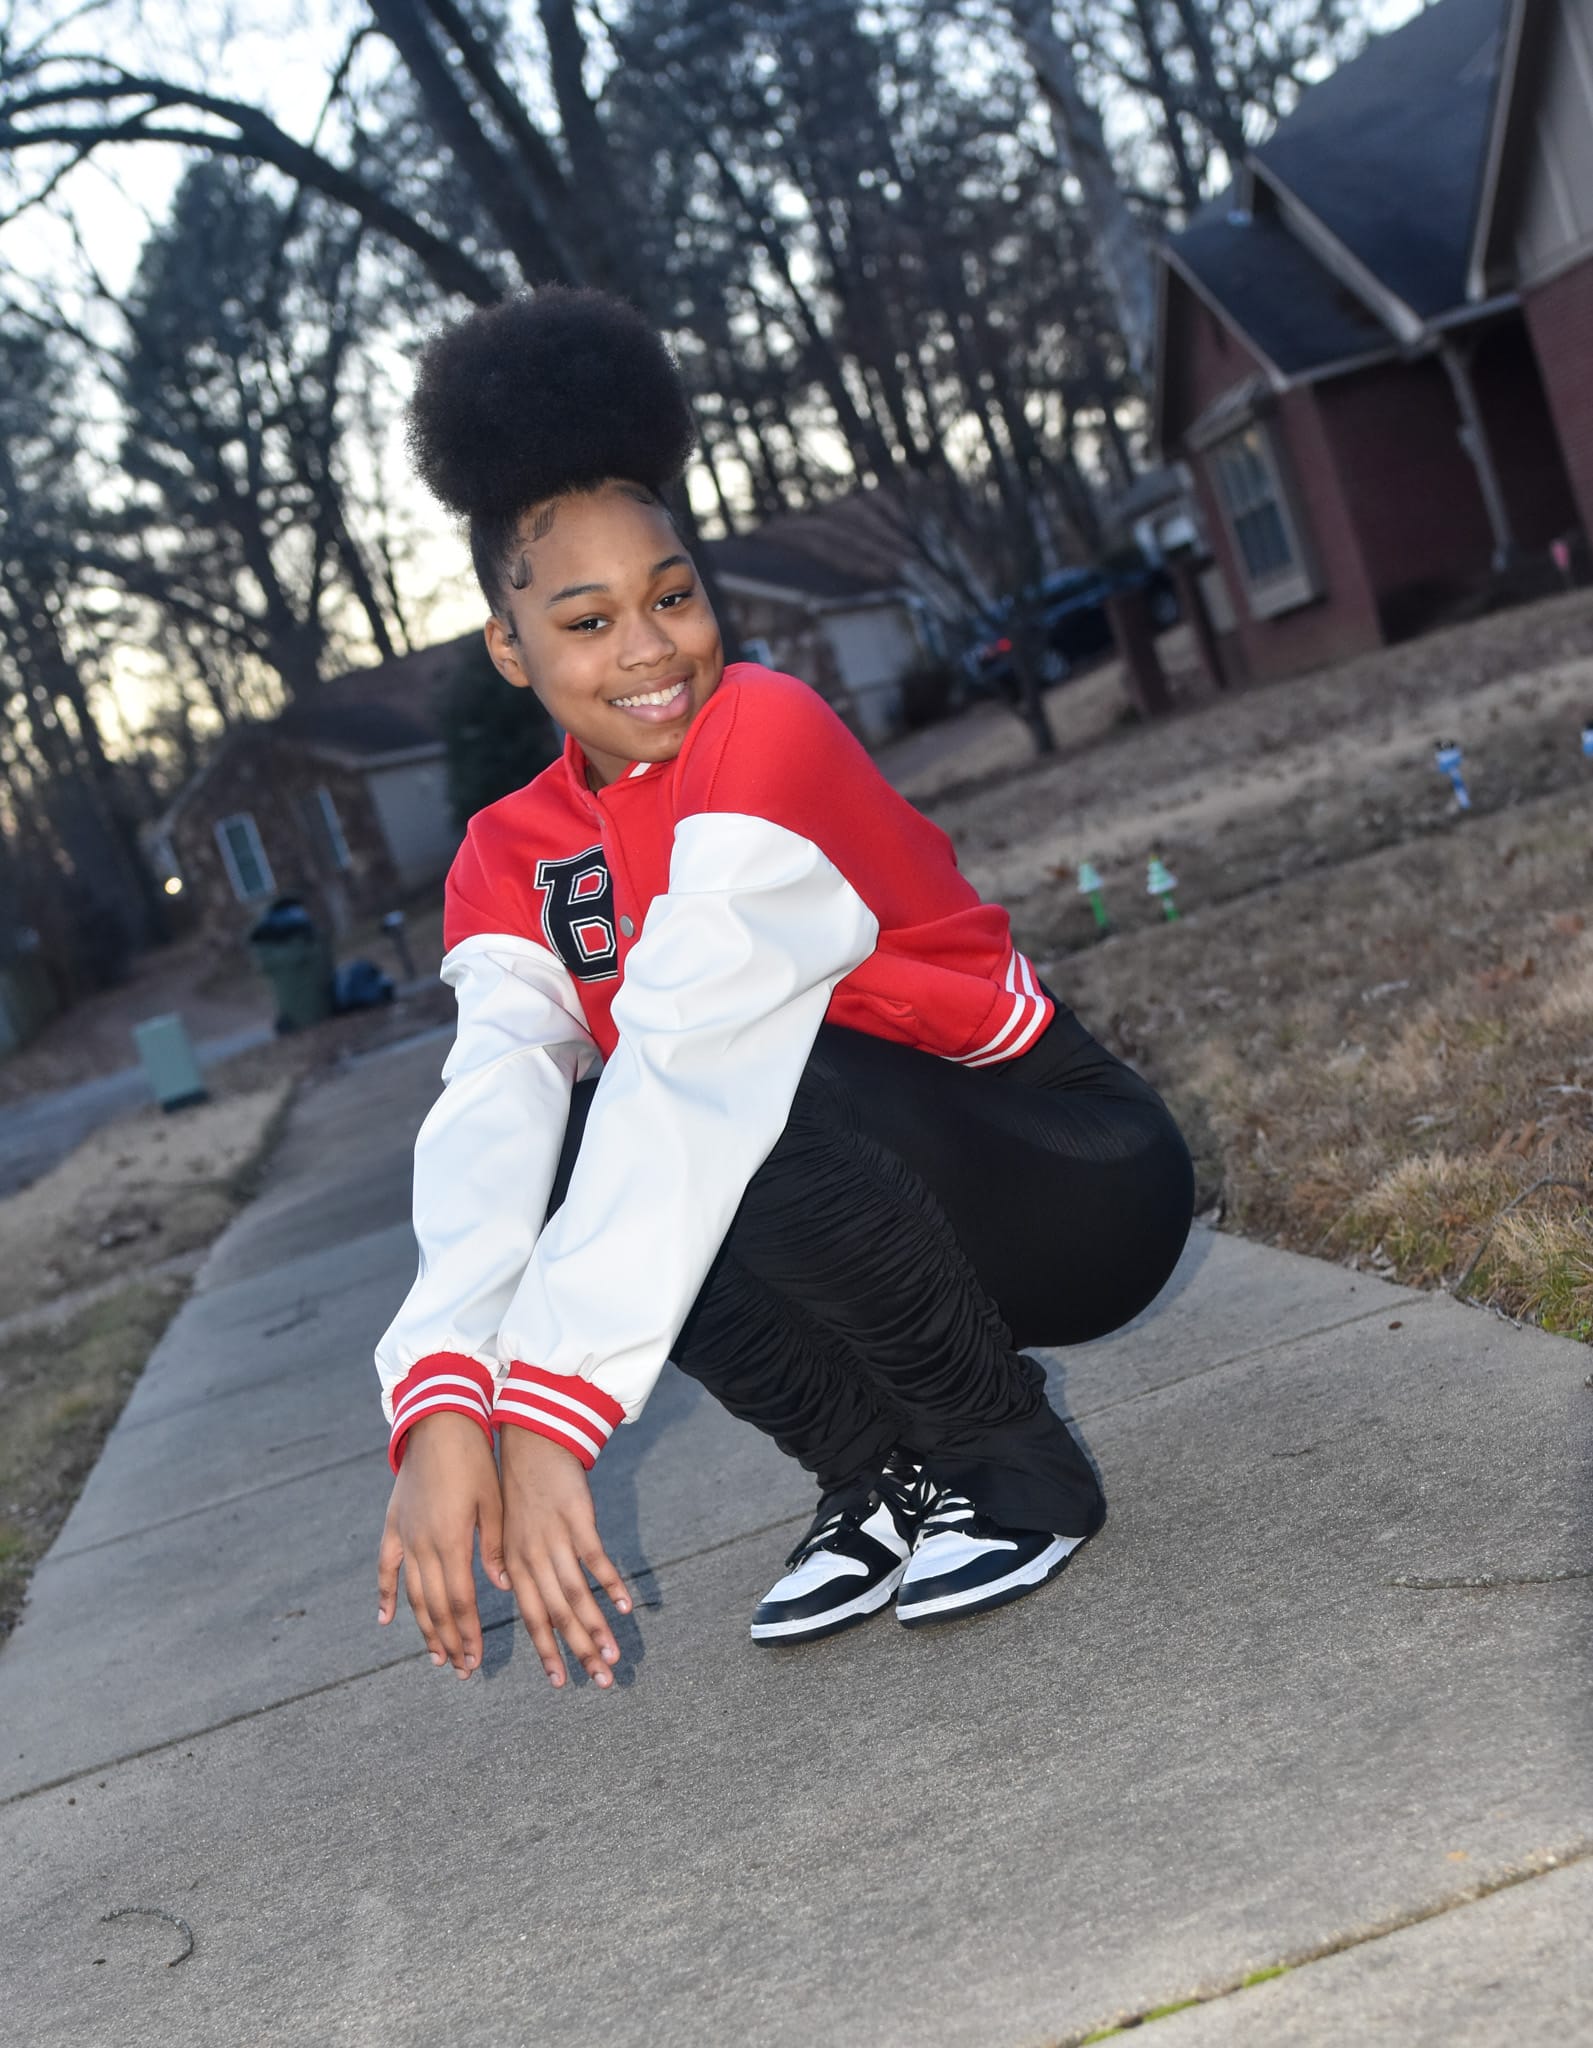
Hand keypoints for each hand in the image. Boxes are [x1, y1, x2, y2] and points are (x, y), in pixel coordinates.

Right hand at [376, 1411, 508, 1679]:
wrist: (438, 1423)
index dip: (467, 1634)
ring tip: (434, 1656)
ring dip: (423, 1628)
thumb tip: (501, 1587)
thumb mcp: (494, 1502)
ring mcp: (405, 1537)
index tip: (476, 1660)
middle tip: (460, 1670)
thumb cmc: (475, 1460)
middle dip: (448, 1641)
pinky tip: (385, 1620)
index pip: (460, 1602)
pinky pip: (387, 1567)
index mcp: (452, 1542)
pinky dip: (385, 1595)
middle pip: (435, 1607)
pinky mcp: (394, 1525)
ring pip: (412, 1595)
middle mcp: (424, 1546)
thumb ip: (495, 1547)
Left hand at [499, 1425, 631, 1689]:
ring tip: (613, 1656)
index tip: (561, 1683)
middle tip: (600, 1683)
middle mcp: (532, 1558)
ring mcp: (555, 1540)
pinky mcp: (577, 1519)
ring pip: (576, 1594)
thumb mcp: (504, 1527)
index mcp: (514, 1565)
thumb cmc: (518, 1485)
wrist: (530, 1440)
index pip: (532, 1619)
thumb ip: (510, 1561)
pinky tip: (625, 1606)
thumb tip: (512, 1589)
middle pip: (557, 1615)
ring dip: (596, 1628)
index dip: (547, 1652)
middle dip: (579, 1652)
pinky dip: (610, 1584)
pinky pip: (595, 1559)